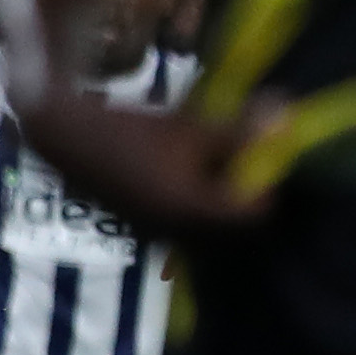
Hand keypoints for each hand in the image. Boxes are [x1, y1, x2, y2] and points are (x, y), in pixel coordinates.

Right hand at [17, 93, 262, 235]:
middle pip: (231, 226)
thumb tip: (288, 120)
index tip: (263, 156)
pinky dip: (192, 200)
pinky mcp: (140, 226)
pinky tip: (181, 169)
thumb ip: (239, 131)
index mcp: (193, 213)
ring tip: (210, 160)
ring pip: (205, 224)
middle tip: (241, 157)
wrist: (67, 139)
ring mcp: (156, 233)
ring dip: (216, 196)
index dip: (266, 185)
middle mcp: (177, 234)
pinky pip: (181, 222)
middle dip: (242, 192)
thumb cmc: (131, 132)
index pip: (254, 214)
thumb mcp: (189, 128)